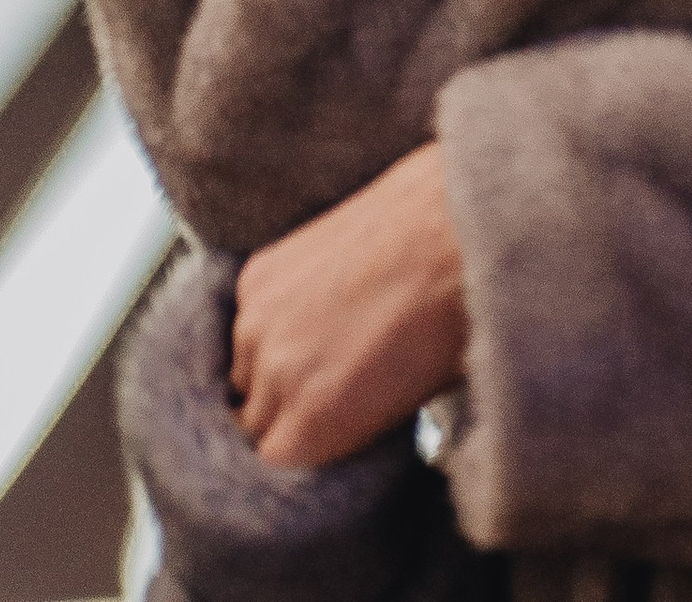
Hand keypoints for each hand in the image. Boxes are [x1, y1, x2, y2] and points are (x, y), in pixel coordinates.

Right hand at [231, 142, 467, 471]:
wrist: (447, 228)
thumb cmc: (448, 320)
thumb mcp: (407, 406)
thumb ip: (349, 431)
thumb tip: (335, 428)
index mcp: (312, 425)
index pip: (270, 463)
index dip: (297, 447)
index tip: (316, 433)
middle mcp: (275, 377)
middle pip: (251, 418)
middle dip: (280, 411)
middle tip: (322, 388)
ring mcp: (259, 319)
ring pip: (243, 366)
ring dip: (268, 362)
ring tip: (318, 340)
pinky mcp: (257, 271)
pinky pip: (247, 313)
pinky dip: (270, 313)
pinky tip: (312, 299)